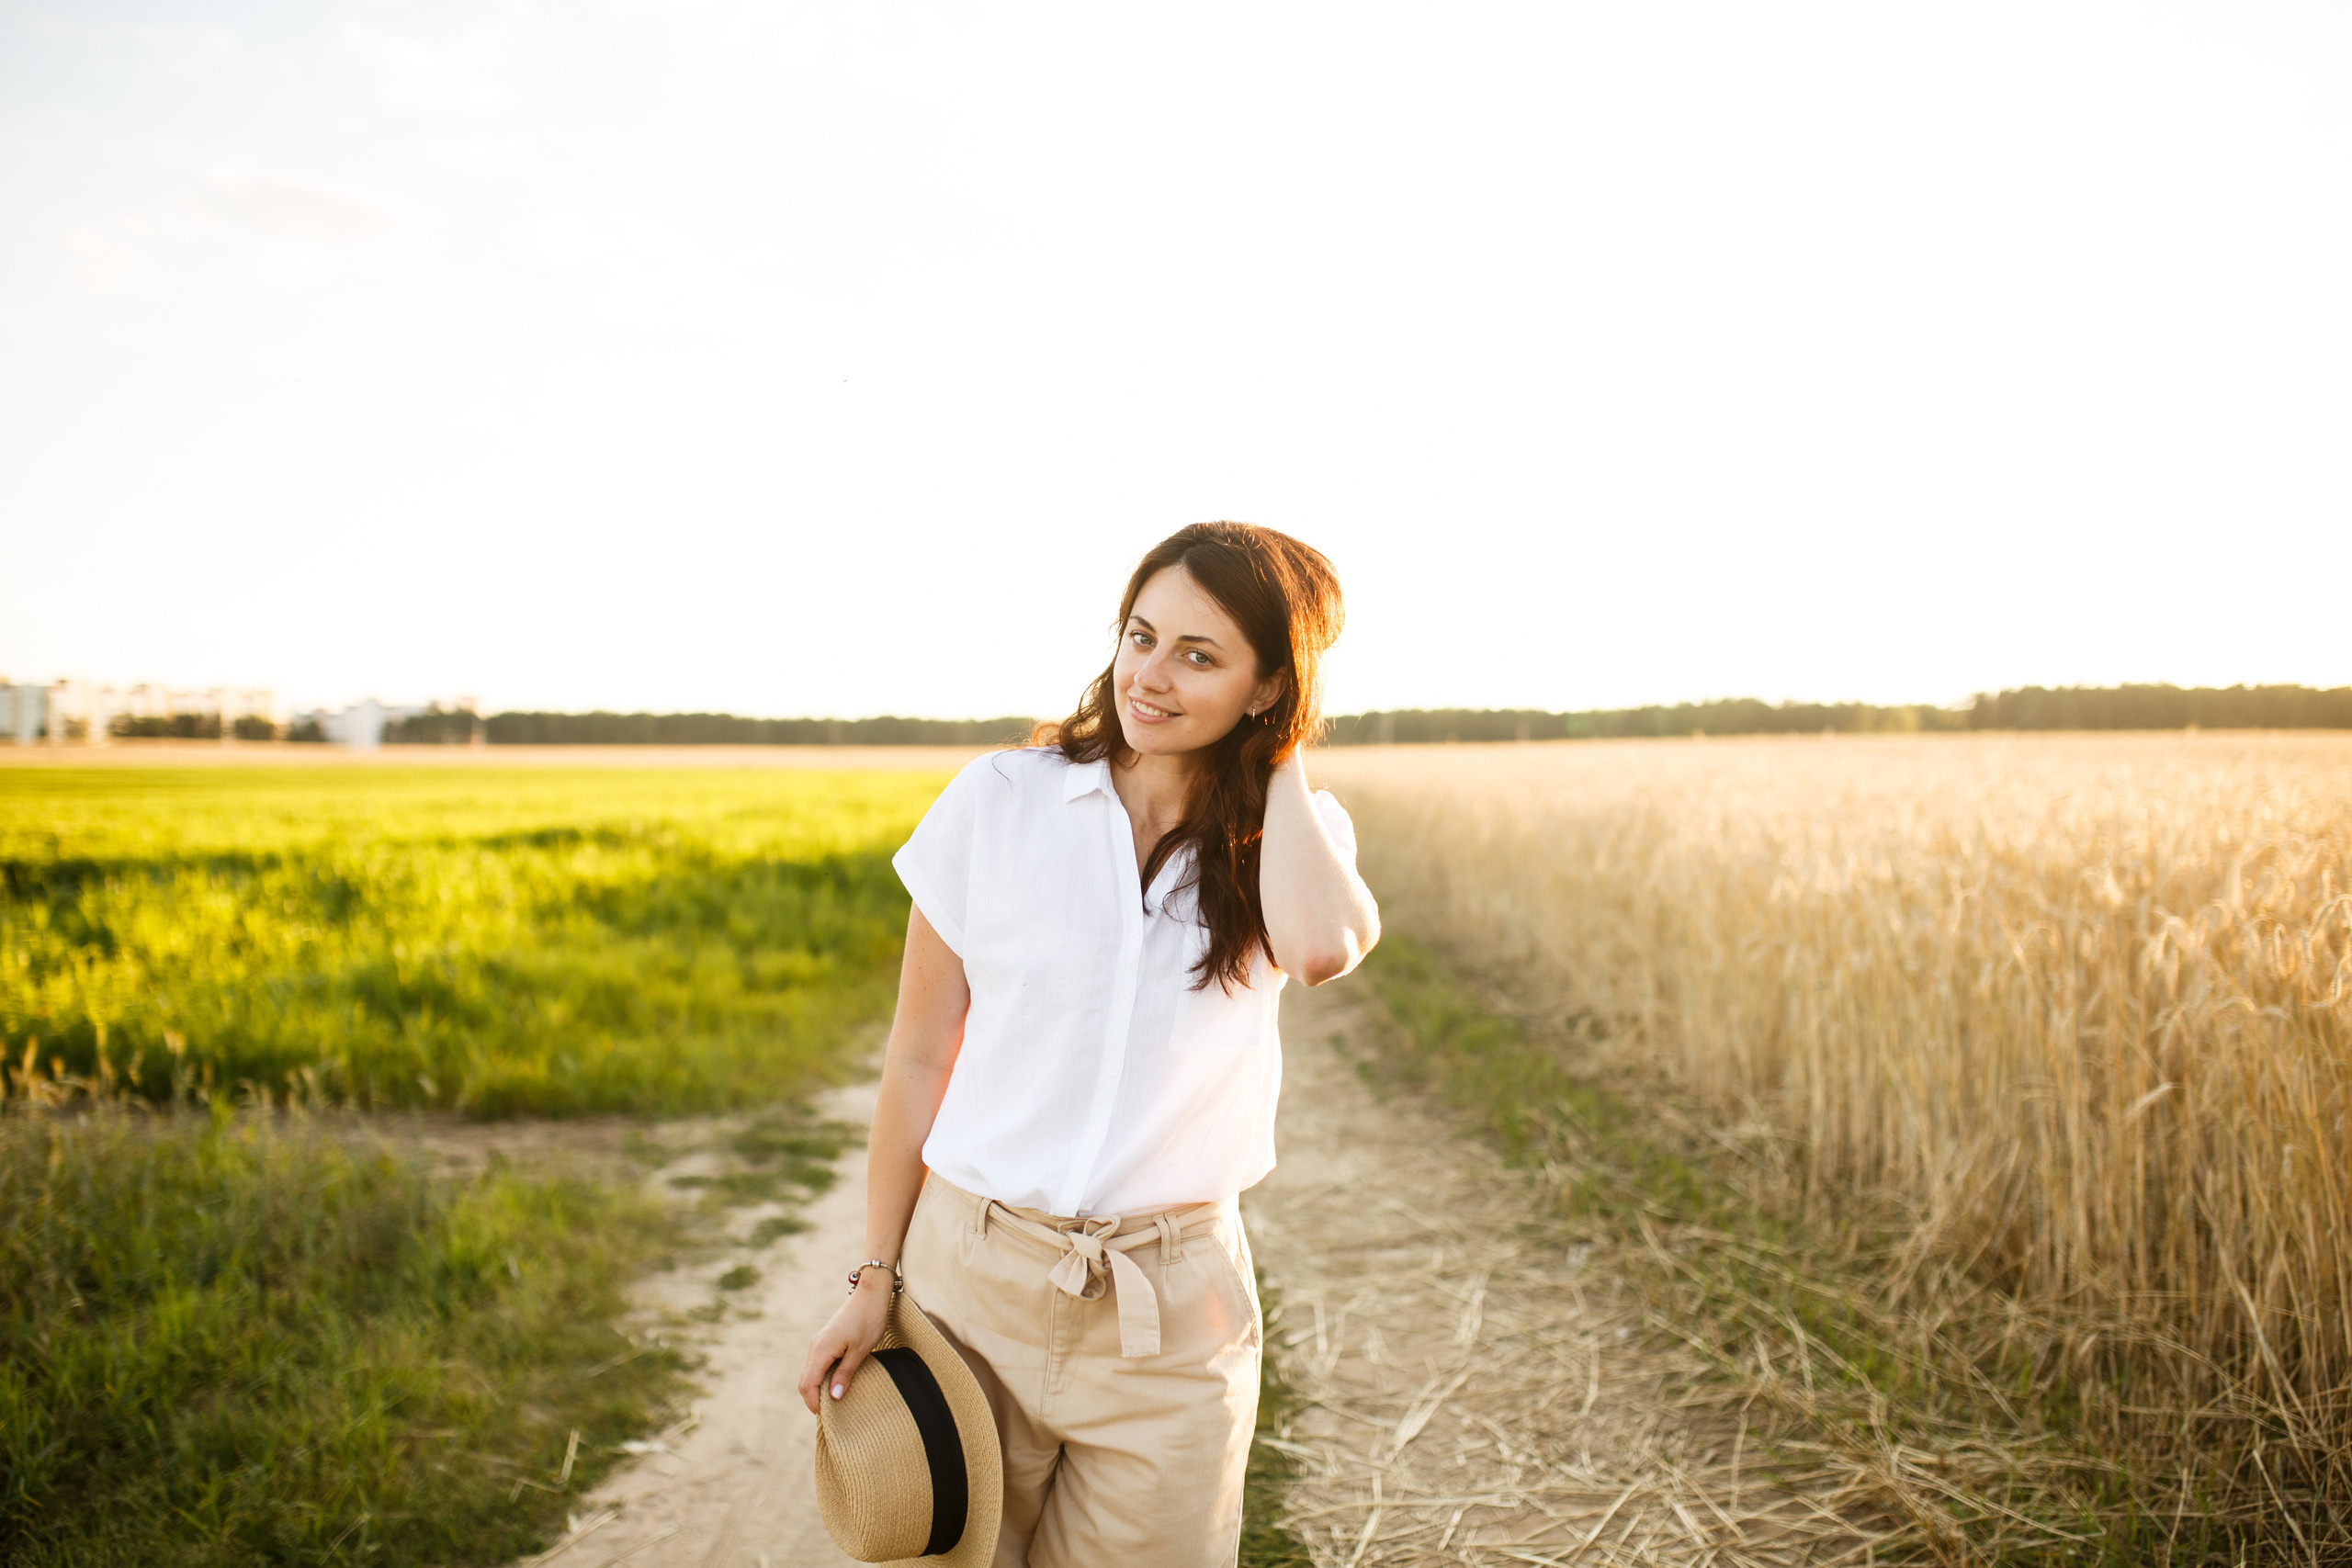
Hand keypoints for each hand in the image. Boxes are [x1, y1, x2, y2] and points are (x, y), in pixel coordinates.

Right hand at [798, 1278, 894, 1414]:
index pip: (807, 1384)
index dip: (814, 1403)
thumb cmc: (869, 1320)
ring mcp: (818, 1343)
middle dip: (813, 1399)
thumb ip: (845, 1374)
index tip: (828, 1416)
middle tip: (832, 1414)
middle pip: (805, 1381)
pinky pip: (817, 1365)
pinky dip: (822, 1378)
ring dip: (818, 1389)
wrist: (871, 1293)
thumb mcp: (860, 1350)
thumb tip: (833, 1397)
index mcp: (821, 1350)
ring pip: (810, 1373)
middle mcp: (815, 1347)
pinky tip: (836, 1383)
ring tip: (835, 1401)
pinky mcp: (825, 1341)